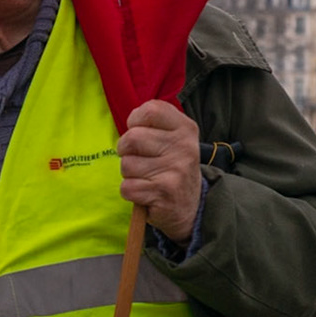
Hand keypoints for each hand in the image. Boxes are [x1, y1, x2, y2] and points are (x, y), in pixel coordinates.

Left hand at [118, 99, 202, 242]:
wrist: (190, 206)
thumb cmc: (172, 167)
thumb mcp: (173, 139)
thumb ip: (153, 124)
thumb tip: (130, 122)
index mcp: (186, 128)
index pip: (150, 110)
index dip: (135, 121)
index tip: (139, 132)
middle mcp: (184, 147)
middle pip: (132, 138)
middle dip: (126, 151)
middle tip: (139, 160)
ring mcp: (175, 170)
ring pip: (126, 164)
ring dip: (129, 174)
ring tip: (146, 177)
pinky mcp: (163, 192)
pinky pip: (127, 187)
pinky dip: (130, 192)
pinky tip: (146, 192)